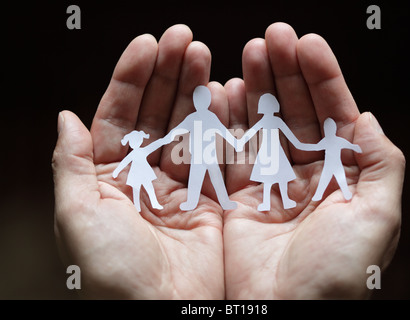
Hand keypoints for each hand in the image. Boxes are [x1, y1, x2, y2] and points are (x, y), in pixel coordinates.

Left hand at [52, 25, 225, 298]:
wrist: (163, 315)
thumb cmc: (112, 272)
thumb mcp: (78, 215)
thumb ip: (70, 164)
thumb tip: (65, 117)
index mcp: (108, 178)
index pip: (119, 116)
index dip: (132, 79)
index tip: (149, 44)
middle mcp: (143, 178)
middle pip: (156, 114)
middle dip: (168, 75)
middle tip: (185, 39)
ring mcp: (180, 188)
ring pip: (188, 128)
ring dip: (195, 91)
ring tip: (205, 56)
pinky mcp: (211, 200)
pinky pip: (216, 154)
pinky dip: (222, 124)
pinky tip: (225, 94)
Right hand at [223, 23, 404, 298]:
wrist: (286, 315)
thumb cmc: (338, 274)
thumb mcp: (378, 217)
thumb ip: (380, 164)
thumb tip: (367, 119)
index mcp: (342, 177)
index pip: (333, 115)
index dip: (322, 78)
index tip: (307, 43)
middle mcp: (306, 177)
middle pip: (295, 113)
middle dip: (286, 73)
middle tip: (273, 37)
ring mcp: (269, 185)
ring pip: (263, 125)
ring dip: (258, 88)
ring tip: (251, 53)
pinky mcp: (237, 197)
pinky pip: (233, 150)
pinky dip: (230, 121)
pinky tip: (229, 91)